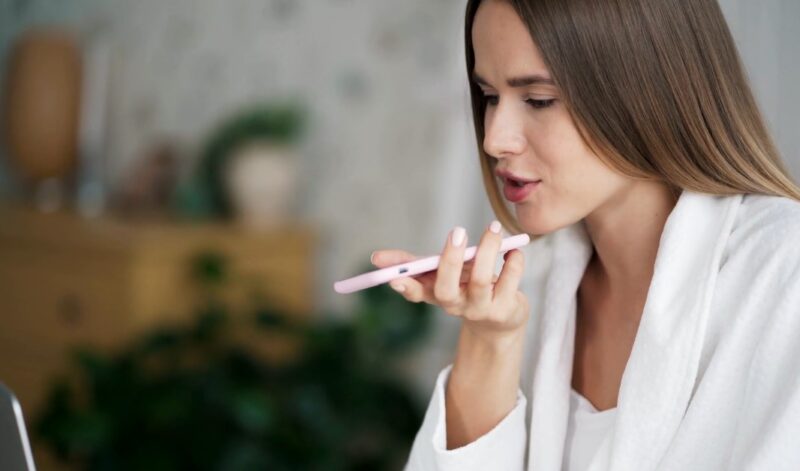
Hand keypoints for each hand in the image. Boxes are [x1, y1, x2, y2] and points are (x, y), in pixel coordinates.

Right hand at [370, 221, 529, 344]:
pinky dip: (513, 261)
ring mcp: (480, 308)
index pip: (416, 292)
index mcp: (435, 294)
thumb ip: (412, 264)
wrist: (500, 320)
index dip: (406, 285)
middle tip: (457, 231)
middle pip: (447, 288)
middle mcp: (455, 305)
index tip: (394, 277)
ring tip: (493, 228)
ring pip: (480, 280)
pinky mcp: (505, 308)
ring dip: (488, 250)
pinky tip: (514, 251)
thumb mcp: (439, 275)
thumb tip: (376, 258)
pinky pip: (510, 280)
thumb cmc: (465, 288)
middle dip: (450, 259)